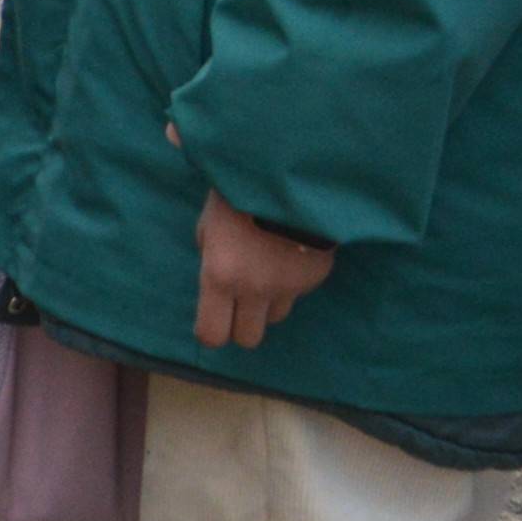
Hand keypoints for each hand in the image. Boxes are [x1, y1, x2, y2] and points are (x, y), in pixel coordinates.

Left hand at [193, 192, 337, 350]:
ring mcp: (287, 288)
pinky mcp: (313, 280)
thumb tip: (213, 274)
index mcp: (219, 276)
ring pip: (275, 316)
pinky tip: (286, 255)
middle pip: (247, 338)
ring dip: (267, 304)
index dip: (210, 332)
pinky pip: (297, 294)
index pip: (211, 333)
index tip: (212, 321)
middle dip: (240, 326)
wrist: (290, 181)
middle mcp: (253, 290)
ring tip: (264, 272)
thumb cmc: (237, 197)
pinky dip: (290, 284)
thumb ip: (208, 253)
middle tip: (238, 306)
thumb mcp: (209, 224)